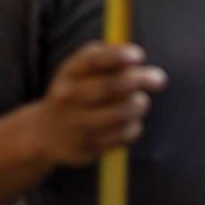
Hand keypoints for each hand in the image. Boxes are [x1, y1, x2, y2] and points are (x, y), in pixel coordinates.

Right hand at [33, 41, 166, 166]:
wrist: (45, 132)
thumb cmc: (76, 90)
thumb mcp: (81, 69)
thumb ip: (107, 57)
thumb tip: (137, 59)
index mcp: (69, 73)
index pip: (93, 60)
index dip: (117, 56)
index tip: (139, 56)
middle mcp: (68, 98)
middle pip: (112, 86)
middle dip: (141, 79)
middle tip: (159, 79)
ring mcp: (75, 125)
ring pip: (122, 113)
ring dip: (140, 104)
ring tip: (140, 102)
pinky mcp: (85, 149)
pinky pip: (123, 135)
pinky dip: (134, 126)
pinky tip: (129, 122)